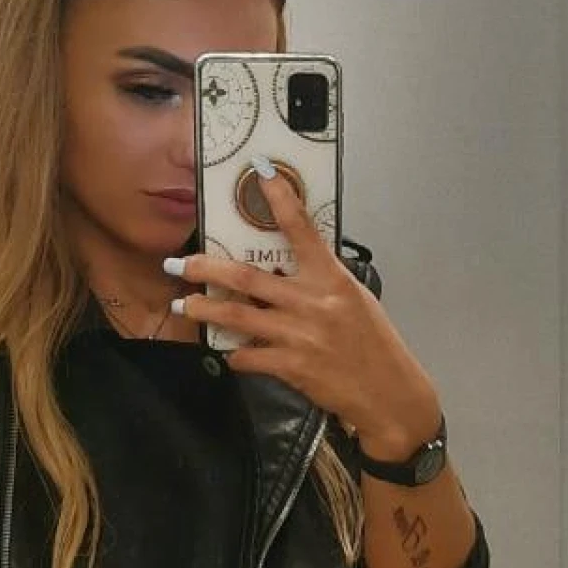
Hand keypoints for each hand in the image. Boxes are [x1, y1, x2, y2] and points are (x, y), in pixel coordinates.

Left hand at [169, 161, 441, 459]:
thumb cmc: (374, 344)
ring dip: (203, 311)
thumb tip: (285, 271)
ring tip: (182, 306)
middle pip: (246, 277)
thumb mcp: (355, 300)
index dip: (280, 199)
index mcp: (331, 278)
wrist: (389, 393)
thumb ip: (320, 283)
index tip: (260, 174)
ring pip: (236, 317)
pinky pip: (248, 357)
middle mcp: (312, 302)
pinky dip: (235, 355)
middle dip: (205, 269)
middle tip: (178, 264)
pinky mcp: (291, 367)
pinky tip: (229, 354)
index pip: (301, 230)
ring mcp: (299, 335)